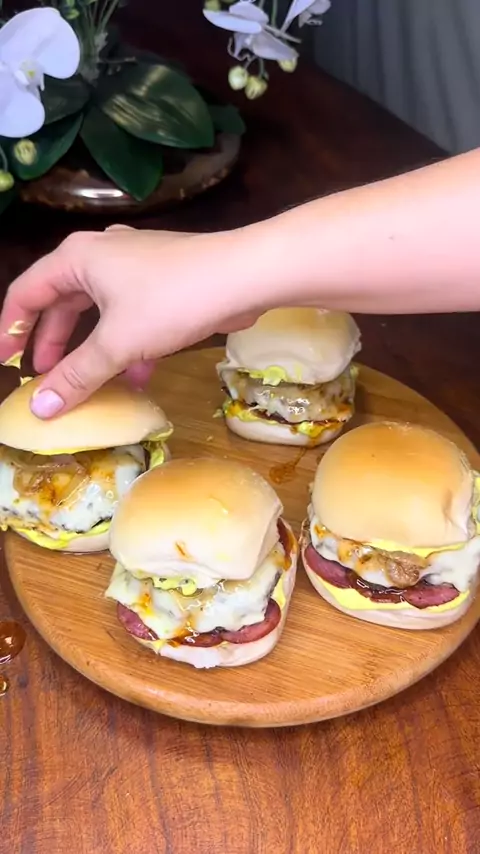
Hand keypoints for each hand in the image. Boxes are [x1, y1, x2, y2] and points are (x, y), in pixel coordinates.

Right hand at [0, 225, 262, 416]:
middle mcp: (101, 255)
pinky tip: (138, 379)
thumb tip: (40, 408)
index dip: (12, 330)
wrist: (244, 275)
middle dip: (54, 344)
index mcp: (77, 259)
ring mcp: (135, 266)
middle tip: (47, 380)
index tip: (6, 363)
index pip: (26, 293)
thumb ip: (77, 376)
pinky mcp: (164, 282)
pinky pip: (132, 316)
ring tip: (88, 385)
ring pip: (100, 313)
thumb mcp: (117, 343)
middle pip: (62, 303)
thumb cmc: (171, 300)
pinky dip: (128, 346)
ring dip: (93, 351)